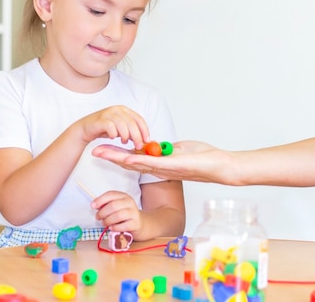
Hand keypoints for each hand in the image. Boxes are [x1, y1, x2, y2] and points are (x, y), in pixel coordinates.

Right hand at [76, 105, 149, 149]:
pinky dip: (114, 135)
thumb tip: (144, 140)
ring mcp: (108, 113)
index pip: (139, 119)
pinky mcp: (101, 120)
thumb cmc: (104, 129)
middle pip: (132, 123)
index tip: (147, 140)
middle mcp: (117, 109)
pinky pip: (111, 128)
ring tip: (123, 142)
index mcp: (124, 110)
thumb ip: (131, 131)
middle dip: (137, 136)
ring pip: (123, 125)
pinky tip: (112, 138)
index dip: (145, 130)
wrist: (85, 129)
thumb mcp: (121, 129)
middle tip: (138, 146)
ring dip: (125, 136)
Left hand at [91, 190, 142, 237]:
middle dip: (102, 212)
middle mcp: (129, 202)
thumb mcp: (116, 206)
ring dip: (107, 221)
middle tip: (98, 217)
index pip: (110, 194)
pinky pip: (123, 226)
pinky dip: (115, 227)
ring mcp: (133, 213)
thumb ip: (106, 205)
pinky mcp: (136, 223)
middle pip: (113, 205)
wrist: (140, 223)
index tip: (92, 206)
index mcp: (123, 196)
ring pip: (118, 216)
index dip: (100, 200)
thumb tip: (95, 205)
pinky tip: (111, 228)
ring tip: (104, 223)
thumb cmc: (124, 214)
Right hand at [92, 140, 234, 182]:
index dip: (117, 154)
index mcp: (159, 164)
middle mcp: (158, 169)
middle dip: (111, 156)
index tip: (103, 147)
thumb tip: (157, 145)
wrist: (220, 166)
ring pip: (136, 164)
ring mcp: (164, 168)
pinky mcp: (172, 166)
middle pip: (130, 162)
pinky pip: (152, 163)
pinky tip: (125, 158)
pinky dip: (138, 160)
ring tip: (103, 152)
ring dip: (119, 158)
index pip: (134, 158)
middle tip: (94, 150)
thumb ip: (165, 149)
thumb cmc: (203, 158)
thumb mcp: (179, 149)